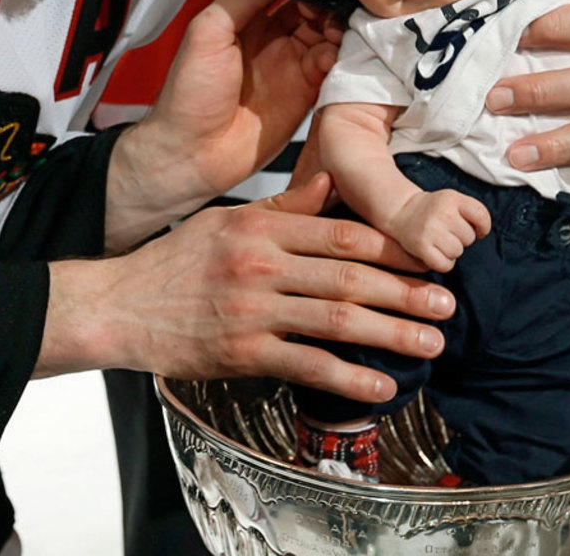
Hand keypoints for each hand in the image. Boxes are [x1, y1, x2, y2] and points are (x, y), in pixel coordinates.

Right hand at [38, 175, 454, 403]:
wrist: (122, 305)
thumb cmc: (174, 260)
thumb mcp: (225, 219)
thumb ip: (281, 207)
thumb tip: (329, 183)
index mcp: (260, 228)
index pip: (340, 233)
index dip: (390, 245)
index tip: (426, 256)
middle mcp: (261, 265)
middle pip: (348, 276)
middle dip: (404, 291)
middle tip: (446, 303)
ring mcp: (252, 310)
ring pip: (335, 320)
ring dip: (390, 334)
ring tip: (430, 342)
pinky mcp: (242, 352)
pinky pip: (305, 365)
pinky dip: (347, 378)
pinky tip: (380, 386)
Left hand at [106, 0, 339, 249]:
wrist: (192, 153)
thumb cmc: (189, 96)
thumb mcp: (206, 33)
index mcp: (245, 19)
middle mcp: (272, 38)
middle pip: (312, 6)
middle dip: (327, 0)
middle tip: (333, 3)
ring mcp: (290, 65)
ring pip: (327, 33)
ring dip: (338, 26)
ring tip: (338, 28)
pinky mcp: (306, 93)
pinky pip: (332, 67)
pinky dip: (340, 56)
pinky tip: (337, 53)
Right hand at [385, 189, 490, 272]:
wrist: (402, 211)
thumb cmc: (433, 209)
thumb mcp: (452, 199)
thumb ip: (471, 211)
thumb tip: (482, 233)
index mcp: (452, 198)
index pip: (481, 215)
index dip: (483, 227)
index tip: (477, 229)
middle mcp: (442, 213)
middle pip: (470, 238)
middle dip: (461, 238)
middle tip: (446, 231)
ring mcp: (431, 230)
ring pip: (458, 252)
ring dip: (451, 251)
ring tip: (439, 240)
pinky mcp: (421, 246)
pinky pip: (446, 265)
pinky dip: (443, 263)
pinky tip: (435, 251)